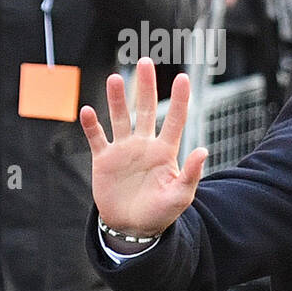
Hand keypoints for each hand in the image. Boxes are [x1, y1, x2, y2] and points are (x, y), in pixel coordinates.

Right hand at [79, 57, 206, 239]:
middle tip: (146, 62)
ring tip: (115, 78)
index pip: (174, 119)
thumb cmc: (161, 213)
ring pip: (120, 118)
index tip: (182, 77)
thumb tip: (204, 150)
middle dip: (146, 86)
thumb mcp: (180, 196)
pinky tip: (87, 110)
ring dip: (117, 99)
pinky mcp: (103, 159)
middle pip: (145, 109)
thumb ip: (191, 173)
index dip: (179, 99)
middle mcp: (144, 145)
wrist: (133, 228)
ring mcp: (123, 150)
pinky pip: (96, 137)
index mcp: (165, 151)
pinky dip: (91, 125)